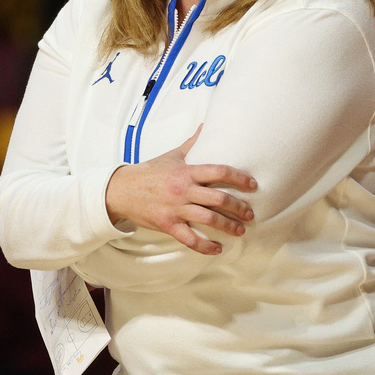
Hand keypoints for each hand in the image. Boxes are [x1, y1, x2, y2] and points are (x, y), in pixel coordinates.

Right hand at [105, 127, 256, 254]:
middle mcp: (183, 190)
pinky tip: (217, 249)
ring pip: (208, 219)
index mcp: (186, 171)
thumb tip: (207, 125)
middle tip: (250, 213)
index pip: (218, 171)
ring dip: (228, 226)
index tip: (252, 185)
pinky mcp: (168, 225)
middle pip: (218, 198)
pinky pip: (190, 238)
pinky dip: (205, 246)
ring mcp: (175, 209)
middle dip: (238, 207)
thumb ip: (193, 143)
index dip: (239, 177)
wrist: (122, 190)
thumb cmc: (150, 172)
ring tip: (240, 230)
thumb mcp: (172, 155)